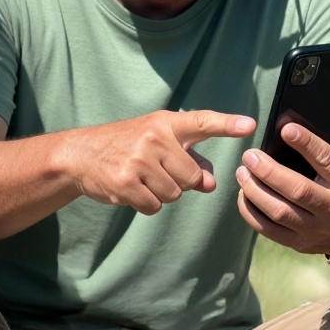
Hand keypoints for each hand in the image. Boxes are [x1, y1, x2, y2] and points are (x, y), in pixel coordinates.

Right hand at [67, 110, 255, 214]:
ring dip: (160, 193)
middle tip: (154, 170)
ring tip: (139, 178)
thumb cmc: (125, 146)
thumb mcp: (156, 142)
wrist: (80, 154)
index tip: (249, 126)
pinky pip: (154, 206)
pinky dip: (145, 204)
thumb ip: (188, 159)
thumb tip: (210, 183)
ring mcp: (139, 161)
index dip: (226, 125)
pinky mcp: (127, 184)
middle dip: (178, 181)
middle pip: (192, 177)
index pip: (201, 122)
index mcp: (164, 123)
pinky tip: (130, 189)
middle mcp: (153, 138)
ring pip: (174, 194)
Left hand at [235, 103, 329, 255]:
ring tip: (241, 171)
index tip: (286, 129)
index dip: (307, 145)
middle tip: (249, 154)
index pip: (328, 162)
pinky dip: (251, 212)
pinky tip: (243, 193)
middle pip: (298, 191)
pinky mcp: (299, 244)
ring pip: (280, 212)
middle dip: (270, 171)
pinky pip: (269, 230)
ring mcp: (316, 230)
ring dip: (255, 191)